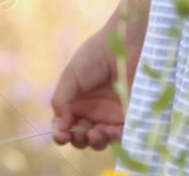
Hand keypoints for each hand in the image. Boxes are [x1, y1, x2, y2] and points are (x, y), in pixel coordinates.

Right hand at [50, 25, 128, 148]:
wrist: (123, 46)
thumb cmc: (94, 57)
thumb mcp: (71, 76)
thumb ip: (62, 101)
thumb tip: (59, 127)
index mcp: (76, 101)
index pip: (66, 125)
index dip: (61, 134)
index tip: (60, 136)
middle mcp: (92, 111)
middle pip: (81, 136)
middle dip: (77, 140)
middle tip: (77, 135)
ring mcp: (110, 115)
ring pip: (100, 139)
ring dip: (94, 142)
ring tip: (94, 134)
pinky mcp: (128, 116)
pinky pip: (120, 135)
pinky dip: (113, 138)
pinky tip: (108, 131)